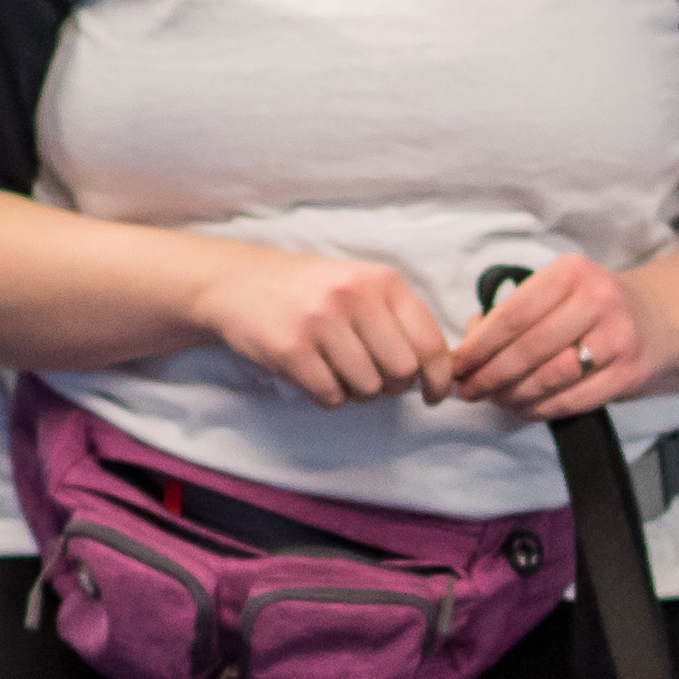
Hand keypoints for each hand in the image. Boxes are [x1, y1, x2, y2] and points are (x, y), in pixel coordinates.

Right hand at [188, 244, 454, 406]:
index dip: (438, 379)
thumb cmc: (310, 291)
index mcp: (381, 280)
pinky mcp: (290, 349)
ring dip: (357, 392)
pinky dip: (328, 396)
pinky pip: (332, 397)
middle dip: (392, 386)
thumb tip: (441, 370)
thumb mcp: (360, 286)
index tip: (434, 394)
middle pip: (402, 373)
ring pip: (368, 390)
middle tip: (373, 376)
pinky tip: (314, 373)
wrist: (237, 282)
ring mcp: (320, 321)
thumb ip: (399, 319)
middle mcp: (354, 296)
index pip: (429, 343)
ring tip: (337, 368)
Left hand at [433, 250, 662, 419]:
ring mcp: (618, 338)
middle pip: (529, 347)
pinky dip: (541, 409)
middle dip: (490, 375)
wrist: (660, 323)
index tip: (457, 365)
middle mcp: (598, 299)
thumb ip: (514, 312)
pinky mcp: (629, 374)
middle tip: (469, 391)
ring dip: (514, 395)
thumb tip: (468, 346)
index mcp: (571, 272)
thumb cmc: (593, 309)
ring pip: (550, 377)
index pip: (514, 313)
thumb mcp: (559, 293)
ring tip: (495, 400)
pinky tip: (524, 409)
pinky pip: (573, 400)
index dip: (480, 344)